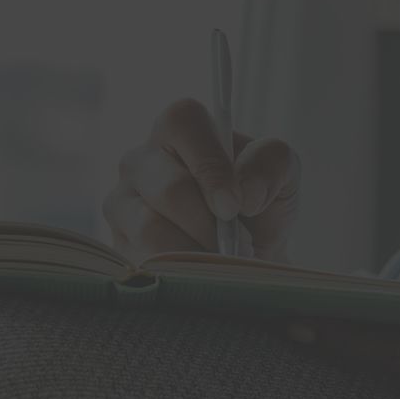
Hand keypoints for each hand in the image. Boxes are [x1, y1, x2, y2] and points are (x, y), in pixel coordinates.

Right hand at [102, 97, 299, 260]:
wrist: (248, 255)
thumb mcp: (283, 174)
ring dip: (196, 252)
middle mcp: (140, 159)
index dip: (210, 166)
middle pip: (169, 188)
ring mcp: (120, 203)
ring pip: (151, 229)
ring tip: (222, 260)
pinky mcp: (116, 245)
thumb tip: (245, 192)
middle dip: (210, 224)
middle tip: (239, 245)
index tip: (234, 206)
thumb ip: (273, 163)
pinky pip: (142, 262)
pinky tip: (198, 274)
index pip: (183, 123)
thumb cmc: (260, 205)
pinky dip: (178, 274)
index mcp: (180, 127)